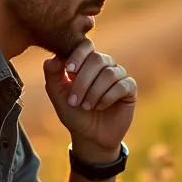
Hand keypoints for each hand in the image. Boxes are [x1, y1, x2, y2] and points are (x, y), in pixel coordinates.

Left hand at [43, 40, 136, 159]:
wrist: (90, 135)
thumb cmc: (74, 113)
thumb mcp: (58, 95)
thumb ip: (52, 75)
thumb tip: (52, 59)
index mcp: (87, 62)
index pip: (86, 45)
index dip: (78, 55)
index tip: (69, 71)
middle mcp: (105, 65)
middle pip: (97, 59)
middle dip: (83, 81)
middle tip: (74, 101)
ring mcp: (119, 76)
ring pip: (109, 74)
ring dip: (94, 92)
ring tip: (86, 106)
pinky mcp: (129, 89)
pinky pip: (121, 86)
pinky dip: (107, 98)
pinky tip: (100, 107)